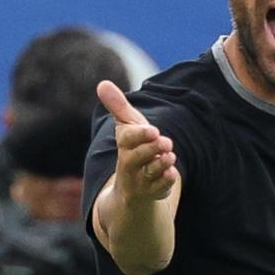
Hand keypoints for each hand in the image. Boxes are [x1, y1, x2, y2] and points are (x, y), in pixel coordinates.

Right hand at [97, 80, 178, 203]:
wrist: (132, 188)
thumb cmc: (133, 149)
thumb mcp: (127, 128)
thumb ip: (118, 106)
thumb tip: (102, 83)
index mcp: (124, 145)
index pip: (127, 139)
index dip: (140, 135)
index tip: (153, 130)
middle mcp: (130, 164)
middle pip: (137, 157)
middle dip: (151, 148)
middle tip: (166, 141)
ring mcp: (141, 179)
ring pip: (150, 172)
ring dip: (161, 163)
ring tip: (170, 155)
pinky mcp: (153, 191)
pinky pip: (159, 188)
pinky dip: (166, 180)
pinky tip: (171, 173)